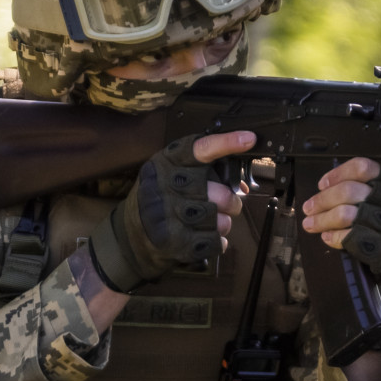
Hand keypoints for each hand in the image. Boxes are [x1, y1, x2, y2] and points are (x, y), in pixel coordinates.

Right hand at [87, 131, 252, 292]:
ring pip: (221, 221)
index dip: (226, 143)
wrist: (132, 235)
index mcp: (167, 163)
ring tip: (211, 221)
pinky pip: (215, 241)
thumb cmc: (162, 198)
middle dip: (231, 202)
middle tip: (228, 203)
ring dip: (223, 223)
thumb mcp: (173, 174)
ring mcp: (169, 215)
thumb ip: (204, 172)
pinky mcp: (174, 241)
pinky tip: (203, 236)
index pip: (200, 149)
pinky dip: (216, 241)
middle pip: (221, 193)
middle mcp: (166, 186)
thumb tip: (242, 186)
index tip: (249, 139)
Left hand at [300, 157, 380, 279]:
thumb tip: (324, 185)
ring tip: (311, 224)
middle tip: (309, 208)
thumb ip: (362, 183)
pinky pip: (353, 237)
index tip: (322, 184)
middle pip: (351, 191)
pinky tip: (328, 236)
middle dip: (323, 200)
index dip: (338, 174)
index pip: (364, 167)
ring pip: (347, 214)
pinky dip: (335, 237)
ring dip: (323, 220)